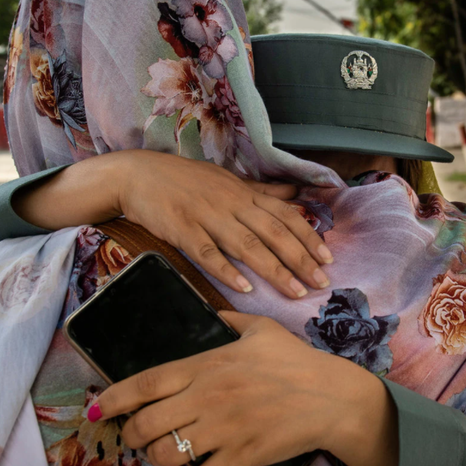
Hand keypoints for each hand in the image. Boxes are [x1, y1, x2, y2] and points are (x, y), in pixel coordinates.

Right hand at [13, 150, 332, 298]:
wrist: (138, 175)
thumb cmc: (185, 180)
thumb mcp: (227, 180)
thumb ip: (263, 190)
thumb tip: (296, 191)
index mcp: (243, 192)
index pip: (285, 214)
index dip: (308, 236)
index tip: (328, 258)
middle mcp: (231, 203)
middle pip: (273, 232)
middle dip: (300, 258)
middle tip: (321, 282)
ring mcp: (207, 216)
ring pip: (247, 244)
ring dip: (274, 269)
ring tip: (295, 291)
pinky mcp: (183, 229)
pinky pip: (207, 252)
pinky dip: (226, 270)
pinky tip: (244, 287)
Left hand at [92, 311, 398, 465]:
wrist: (332, 397)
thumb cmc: (296, 361)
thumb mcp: (261, 329)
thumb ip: (230, 321)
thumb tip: (212, 312)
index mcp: (206, 365)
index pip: (146, 382)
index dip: (114, 398)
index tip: (96, 409)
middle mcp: (208, 397)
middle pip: (147, 424)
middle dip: (131, 436)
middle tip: (136, 438)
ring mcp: (224, 429)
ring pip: (168, 455)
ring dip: (159, 460)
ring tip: (166, 457)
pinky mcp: (243, 456)